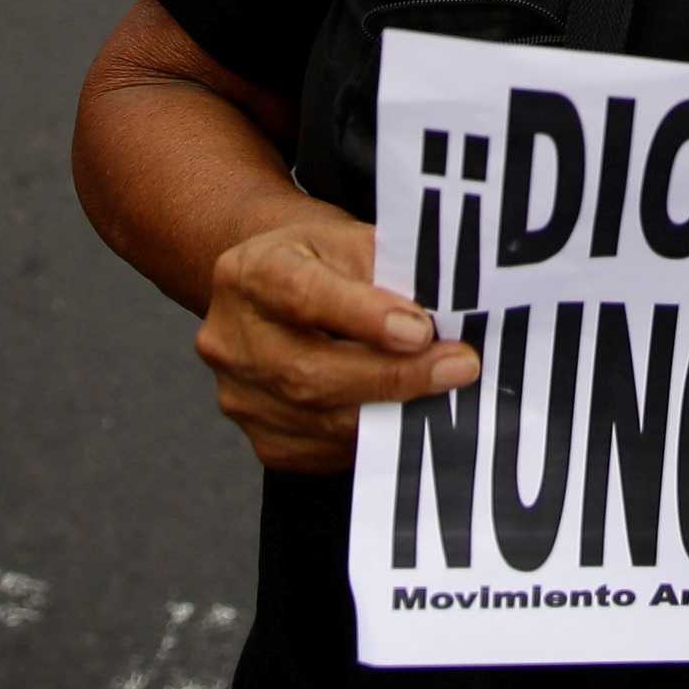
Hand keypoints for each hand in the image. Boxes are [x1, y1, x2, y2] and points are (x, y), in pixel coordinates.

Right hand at [191, 206, 480, 473]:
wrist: (280, 290)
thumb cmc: (323, 262)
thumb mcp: (349, 239)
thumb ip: (387, 270)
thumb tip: (441, 315)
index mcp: (250, 273)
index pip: (302, 296)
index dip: (363, 317)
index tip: (419, 330)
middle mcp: (231, 339)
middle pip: (310, 371)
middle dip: (393, 375)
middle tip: (457, 368)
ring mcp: (241, 396)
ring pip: (323, 419)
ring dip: (393, 410)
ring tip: (446, 392)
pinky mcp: (263, 439)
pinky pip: (326, 449)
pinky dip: (376, 434)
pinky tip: (411, 414)